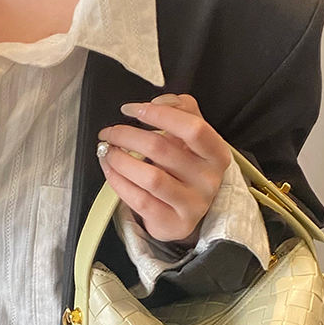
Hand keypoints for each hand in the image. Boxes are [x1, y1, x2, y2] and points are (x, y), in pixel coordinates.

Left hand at [97, 93, 231, 246]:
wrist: (189, 212)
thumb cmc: (187, 168)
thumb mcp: (192, 138)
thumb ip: (181, 110)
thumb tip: (158, 101)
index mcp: (217, 153)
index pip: (192, 128)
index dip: (158, 114)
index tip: (131, 109)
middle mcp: (208, 180)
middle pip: (162, 149)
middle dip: (127, 136)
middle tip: (109, 133)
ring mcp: (192, 204)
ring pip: (150, 177)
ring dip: (120, 160)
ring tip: (107, 152)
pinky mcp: (173, 223)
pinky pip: (140, 200)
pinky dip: (119, 182)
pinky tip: (110, 170)